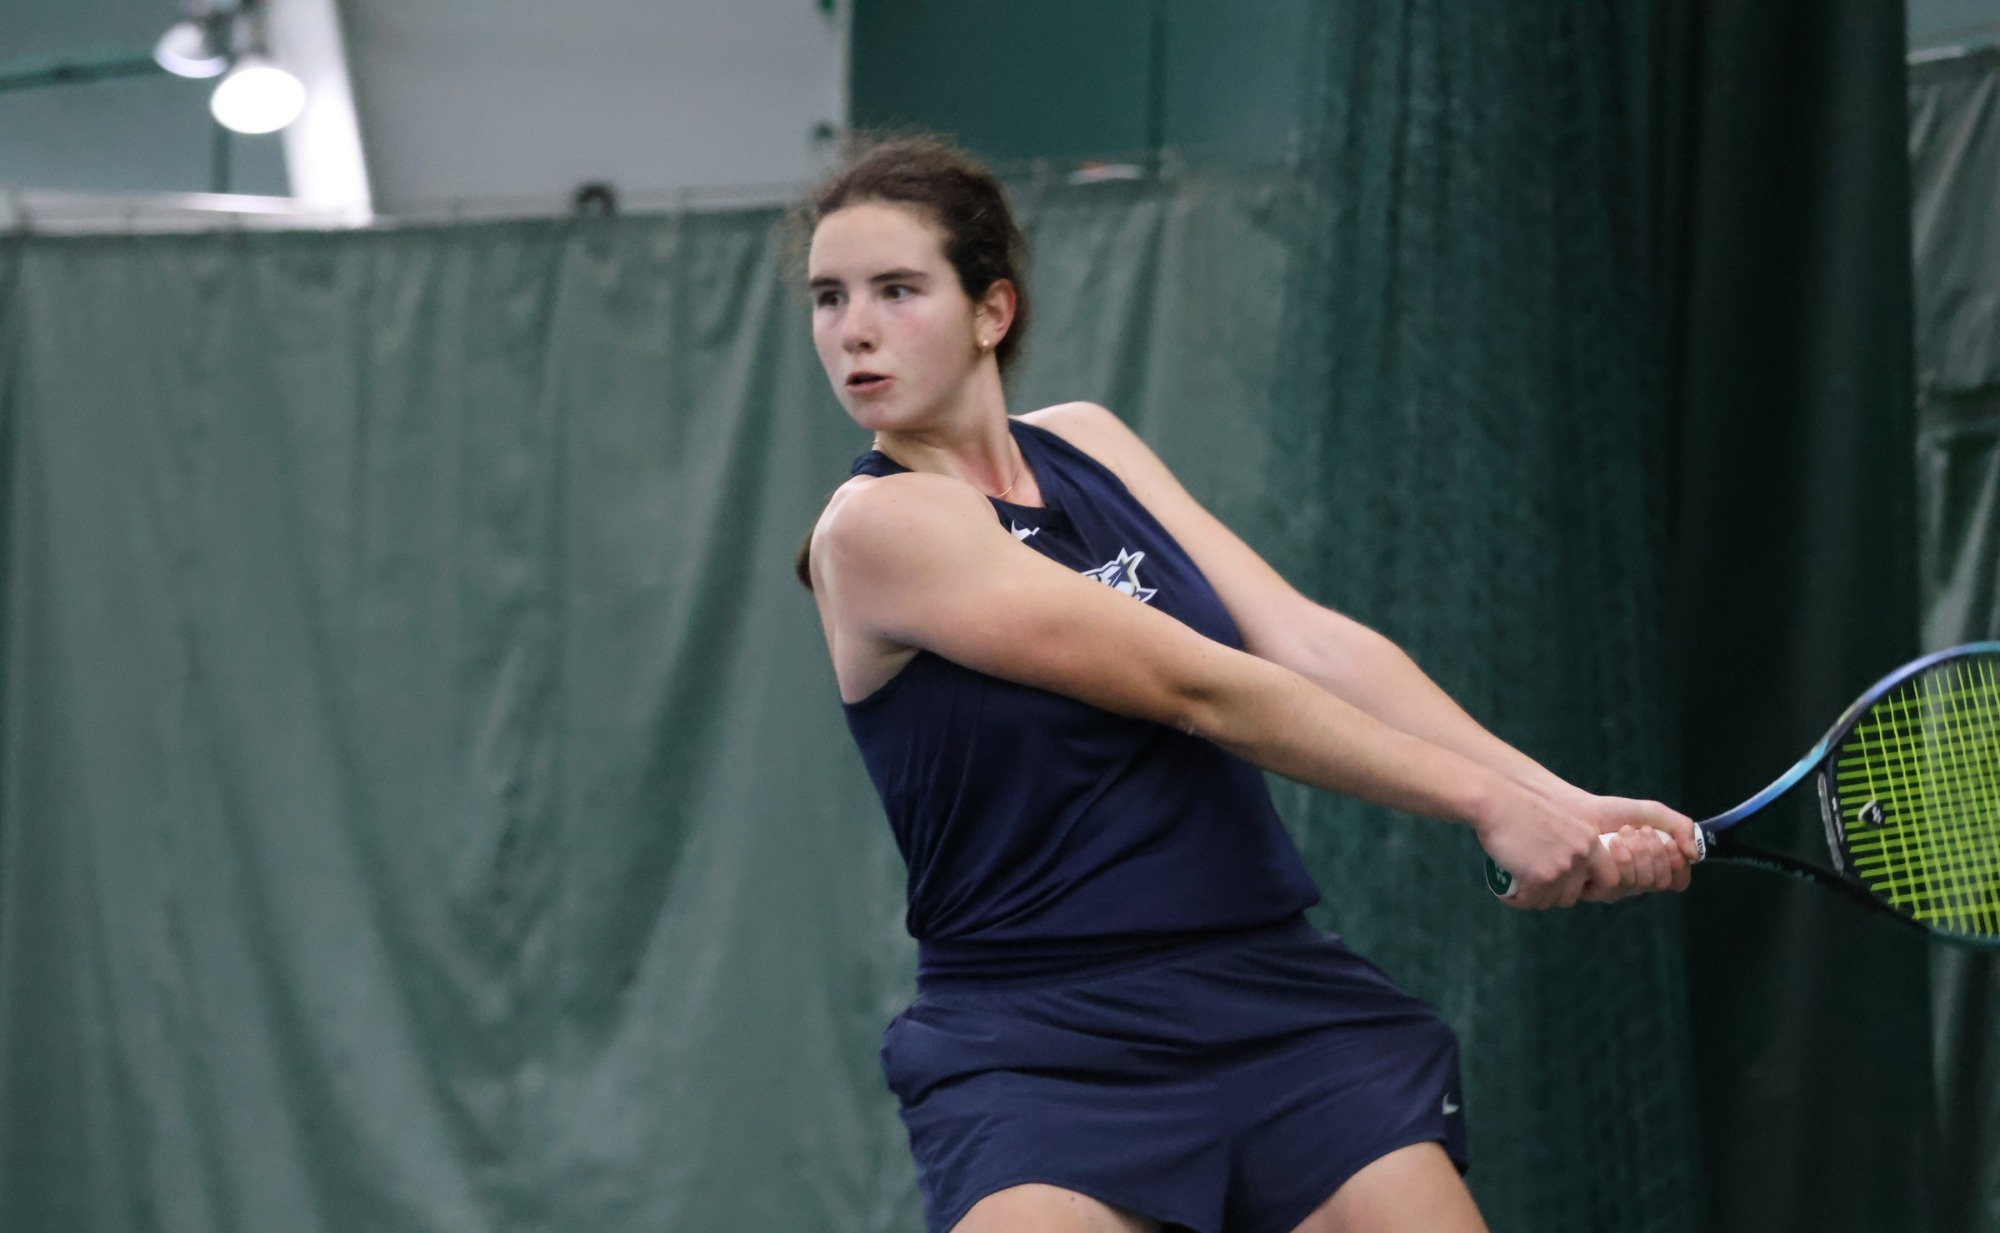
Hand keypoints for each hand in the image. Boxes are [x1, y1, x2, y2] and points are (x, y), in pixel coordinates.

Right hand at [1474, 778, 1621, 909]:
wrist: (1495, 796)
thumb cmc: (1519, 797)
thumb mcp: (1560, 810)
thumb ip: (1573, 834)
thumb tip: (1569, 853)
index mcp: (1590, 837)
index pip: (1608, 877)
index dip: (1588, 884)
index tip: (1569, 882)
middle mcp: (1582, 854)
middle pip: (1576, 893)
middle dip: (1556, 893)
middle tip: (1537, 884)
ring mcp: (1562, 867)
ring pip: (1552, 900)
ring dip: (1536, 897)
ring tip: (1520, 887)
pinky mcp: (1540, 878)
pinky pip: (1530, 901)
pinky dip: (1517, 899)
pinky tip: (1508, 892)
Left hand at [1566, 793, 1696, 902]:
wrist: (1576, 811)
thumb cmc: (1610, 813)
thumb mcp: (1651, 813)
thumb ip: (1680, 827)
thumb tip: (1694, 855)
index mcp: (1651, 867)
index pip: (1677, 881)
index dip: (1678, 866)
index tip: (1671, 843)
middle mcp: (1635, 882)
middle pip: (1660, 882)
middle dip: (1656, 853)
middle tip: (1643, 832)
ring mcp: (1615, 888)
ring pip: (1642, 884)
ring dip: (1639, 853)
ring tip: (1625, 832)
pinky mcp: (1594, 890)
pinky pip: (1619, 885)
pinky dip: (1623, 860)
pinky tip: (1614, 843)